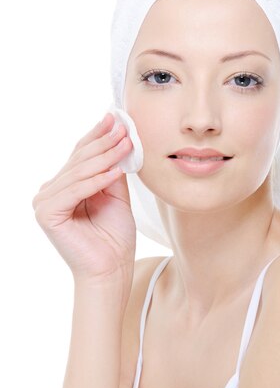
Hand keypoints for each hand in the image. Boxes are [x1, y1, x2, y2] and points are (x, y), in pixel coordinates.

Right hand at [32, 113, 136, 288]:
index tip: (116, 118)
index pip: (80, 154)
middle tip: (124, 127)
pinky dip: (98, 180)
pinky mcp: (47, 214)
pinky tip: (116, 171)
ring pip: (79, 172)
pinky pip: (76, 190)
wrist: (111, 270)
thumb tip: (119, 139)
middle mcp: (50, 192)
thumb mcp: (116, 195)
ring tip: (126, 144)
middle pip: (79, 160)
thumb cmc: (113, 237)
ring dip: (105, 157)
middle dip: (104, 142)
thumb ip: (113, 170)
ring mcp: (45, 203)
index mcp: (63, 186)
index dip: (98, 135)